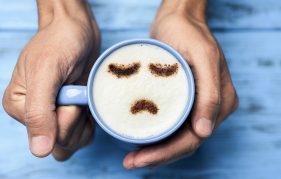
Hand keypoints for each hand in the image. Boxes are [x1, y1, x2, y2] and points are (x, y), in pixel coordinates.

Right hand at [2, 0, 99, 159]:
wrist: (78, 30)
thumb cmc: (60, 42)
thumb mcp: (46, 71)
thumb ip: (39, 112)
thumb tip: (39, 151)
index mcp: (20, 107)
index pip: (46, 136)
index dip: (67, 117)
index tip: (72, 91)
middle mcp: (36, 115)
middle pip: (61, 144)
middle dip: (77, 120)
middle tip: (79, 92)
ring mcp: (56, 116)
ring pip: (73, 143)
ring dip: (85, 123)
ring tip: (84, 96)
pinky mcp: (72, 114)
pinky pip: (83, 135)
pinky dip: (91, 123)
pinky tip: (89, 102)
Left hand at [123, 0, 237, 168]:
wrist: (178, 21)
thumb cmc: (189, 34)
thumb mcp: (203, 58)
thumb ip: (210, 94)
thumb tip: (204, 131)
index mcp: (220, 101)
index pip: (194, 138)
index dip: (168, 153)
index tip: (142, 159)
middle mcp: (211, 108)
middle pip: (184, 143)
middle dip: (158, 156)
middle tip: (130, 162)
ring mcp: (197, 106)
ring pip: (177, 138)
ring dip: (156, 151)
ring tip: (132, 158)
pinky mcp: (184, 101)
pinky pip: (172, 125)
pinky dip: (157, 137)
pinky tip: (141, 142)